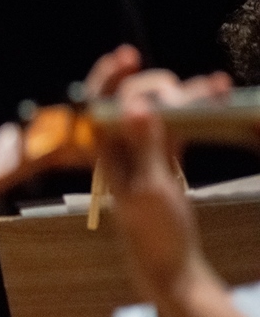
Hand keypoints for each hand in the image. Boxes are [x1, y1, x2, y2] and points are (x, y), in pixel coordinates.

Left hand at [88, 48, 232, 302]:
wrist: (170, 261)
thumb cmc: (154, 231)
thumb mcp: (151, 189)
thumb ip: (146, 148)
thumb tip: (139, 108)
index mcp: (105, 152)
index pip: (99, 104)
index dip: (109, 76)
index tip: (130, 55)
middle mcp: (118, 146)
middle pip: (131, 98)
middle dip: (158, 86)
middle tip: (187, 94)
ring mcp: (141, 149)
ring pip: (159, 109)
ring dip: (186, 94)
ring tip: (217, 87)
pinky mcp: (164, 156)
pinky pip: (177, 123)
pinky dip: (195, 110)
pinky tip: (218, 96)